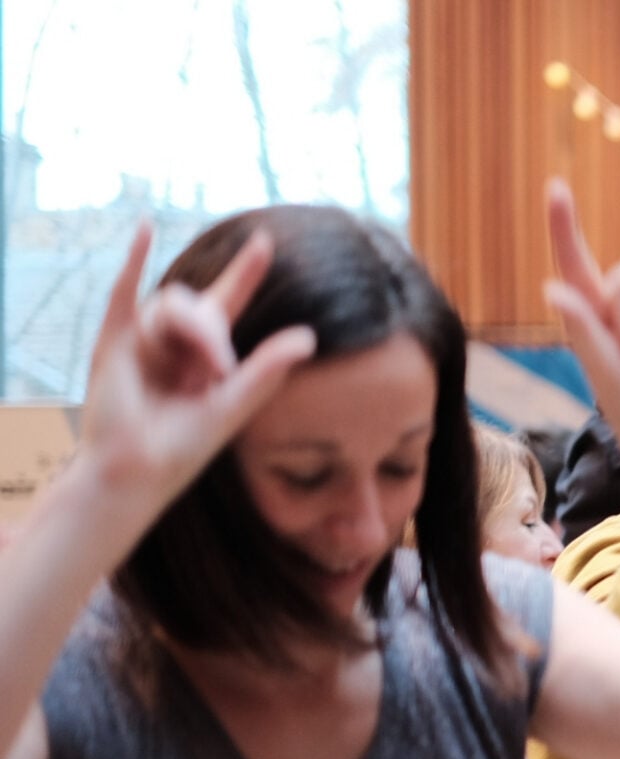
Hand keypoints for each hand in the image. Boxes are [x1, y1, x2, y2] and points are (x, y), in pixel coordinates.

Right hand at [78, 222, 314, 506]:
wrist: (137, 472)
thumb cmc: (182, 448)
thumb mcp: (233, 405)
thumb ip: (267, 368)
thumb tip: (308, 335)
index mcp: (205, 354)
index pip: (228, 300)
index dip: (245, 271)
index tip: (265, 240)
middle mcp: (174, 341)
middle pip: (199, 307)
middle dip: (214, 334)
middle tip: (221, 371)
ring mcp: (142, 339)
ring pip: (171, 307)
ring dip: (193, 333)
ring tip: (203, 373)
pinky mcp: (112, 343)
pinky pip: (122, 293)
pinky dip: (133, 260)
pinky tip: (146, 227)